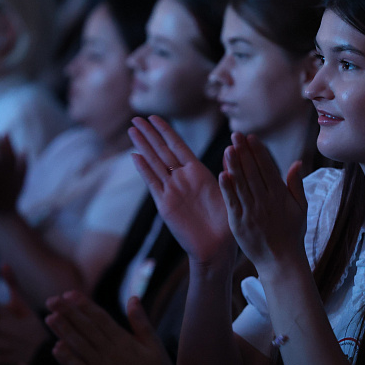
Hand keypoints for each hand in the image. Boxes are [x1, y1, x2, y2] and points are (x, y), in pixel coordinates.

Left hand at [46, 291, 177, 364]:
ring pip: (79, 346)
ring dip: (63, 331)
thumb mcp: (154, 344)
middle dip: (68, 313)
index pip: (100, 318)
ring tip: (49, 318)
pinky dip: (67, 358)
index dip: (84, 305)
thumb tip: (132, 298)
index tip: (70, 293)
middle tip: (51, 300)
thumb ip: (141, 322)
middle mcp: (111, 352)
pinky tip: (56, 348)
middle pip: (86, 328)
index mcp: (125, 341)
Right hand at [129, 116, 235, 266]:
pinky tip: (135, 156)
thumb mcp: (230, 192)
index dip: (166, 131)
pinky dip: (144, 169)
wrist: (217, 248)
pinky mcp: (165, 205)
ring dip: (143, 146)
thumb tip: (232, 148)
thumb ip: (229, 171)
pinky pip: (153, 183)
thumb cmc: (227, 223)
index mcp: (198, 173)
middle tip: (136, 118)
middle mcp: (182, 179)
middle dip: (149, 134)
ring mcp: (172, 191)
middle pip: (162, 151)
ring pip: (154, 163)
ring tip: (132, 130)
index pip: (178, 145)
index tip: (154, 116)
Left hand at [219, 133, 306, 270]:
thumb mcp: (300, 208)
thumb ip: (296, 185)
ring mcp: (251, 212)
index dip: (258, 152)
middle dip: (244, 152)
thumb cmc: (292, 234)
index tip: (251, 137)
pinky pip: (232, 202)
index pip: (268, 168)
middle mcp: (265, 202)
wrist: (280, 261)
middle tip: (236, 135)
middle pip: (253, 173)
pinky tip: (222, 174)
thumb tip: (297, 162)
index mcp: (280, 196)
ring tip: (228, 148)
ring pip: (241, 184)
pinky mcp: (239, 223)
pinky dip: (227, 188)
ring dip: (234, 165)